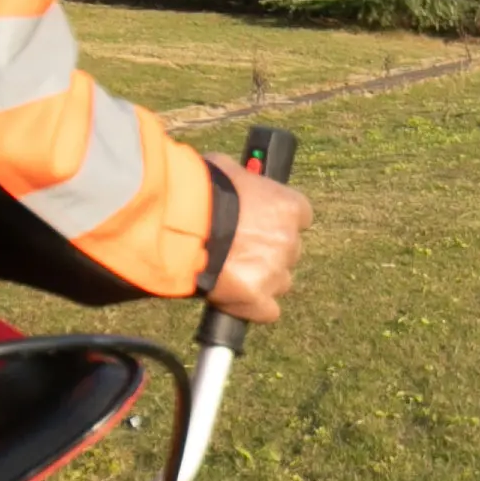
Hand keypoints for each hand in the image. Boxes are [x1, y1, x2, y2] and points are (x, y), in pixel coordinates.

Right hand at [207, 168, 310, 324]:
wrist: (178, 227)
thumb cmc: (198, 191)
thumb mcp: (225, 170)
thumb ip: (241, 181)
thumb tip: (234, 179)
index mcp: (289, 206)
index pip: (301, 217)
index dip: (278, 220)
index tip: (261, 222)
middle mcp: (288, 240)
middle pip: (289, 250)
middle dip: (267, 250)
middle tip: (238, 248)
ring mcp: (274, 272)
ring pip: (279, 281)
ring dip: (261, 278)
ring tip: (229, 271)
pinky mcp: (257, 300)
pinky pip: (266, 311)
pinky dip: (252, 306)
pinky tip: (233, 296)